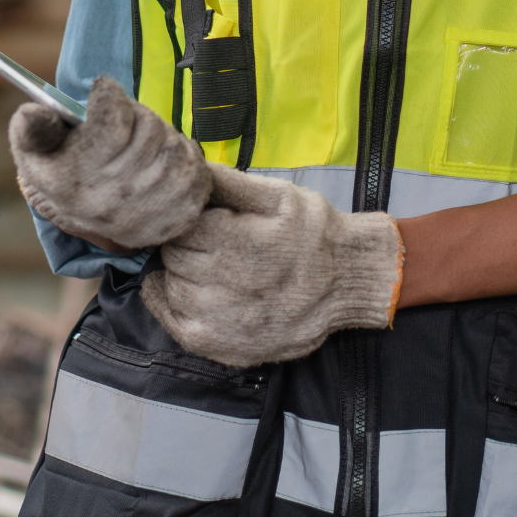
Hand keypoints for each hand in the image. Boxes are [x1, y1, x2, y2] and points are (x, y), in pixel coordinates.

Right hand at [10, 77, 210, 252]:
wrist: (91, 221)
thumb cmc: (63, 170)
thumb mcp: (34, 149)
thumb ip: (32, 124)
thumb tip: (34, 110)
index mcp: (74, 179)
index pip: (111, 121)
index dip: (108, 95)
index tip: (103, 90)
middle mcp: (112, 199)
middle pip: (148, 128)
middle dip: (138, 115)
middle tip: (126, 122)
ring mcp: (150, 211)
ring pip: (174, 145)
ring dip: (161, 136)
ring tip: (142, 146)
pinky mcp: (179, 217)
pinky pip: (195, 167)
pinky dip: (182, 157)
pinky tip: (161, 163)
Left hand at [141, 169, 401, 368]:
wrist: (348, 281)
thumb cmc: (312, 233)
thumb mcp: (279, 195)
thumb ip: (230, 182)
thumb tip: (191, 169)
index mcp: (242, 243)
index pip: (183, 227)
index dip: (190, 218)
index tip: (206, 217)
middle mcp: (231, 287)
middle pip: (176, 256)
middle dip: (185, 243)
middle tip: (207, 240)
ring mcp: (226, 322)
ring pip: (173, 287)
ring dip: (181, 272)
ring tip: (206, 264)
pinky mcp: (226, 347)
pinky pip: (176, 325)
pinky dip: (169, 304)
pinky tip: (180, 288)